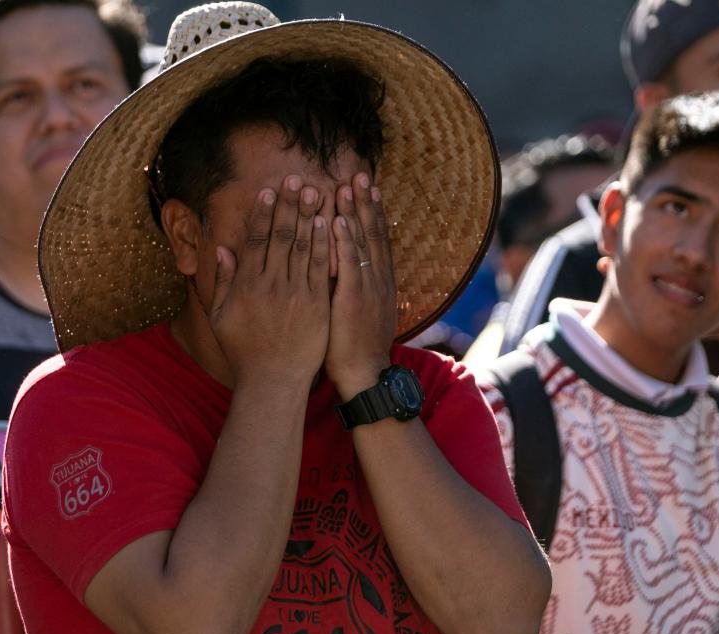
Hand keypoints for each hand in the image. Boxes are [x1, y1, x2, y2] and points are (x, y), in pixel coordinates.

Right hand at [209, 175, 330, 385]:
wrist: (273, 382)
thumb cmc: (244, 351)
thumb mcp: (222, 316)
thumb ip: (224, 281)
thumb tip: (222, 249)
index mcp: (246, 284)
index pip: (255, 240)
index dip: (263, 213)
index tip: (269, 190)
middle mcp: (270, 284)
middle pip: (281, 236)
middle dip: (289, 205)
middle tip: (296, 178)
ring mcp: (296, 293)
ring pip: (303, 246)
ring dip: (309, 216)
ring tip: (315, 190)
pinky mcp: (317, 304)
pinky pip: (321, 268)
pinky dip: (324, 244)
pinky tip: (328, 224)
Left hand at [325, 173, 396, 397]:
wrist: (364, 374)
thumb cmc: (355, 346)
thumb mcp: (361, 312)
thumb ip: (355, 288)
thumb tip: (347, 270)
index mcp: (379, 282)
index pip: (376, 239)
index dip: (372, 213)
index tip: (367, 188)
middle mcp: (377, 279)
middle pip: (373, 233)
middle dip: (366, 203)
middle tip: (360, 174)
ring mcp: (367, 287)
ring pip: (363, 242)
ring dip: (356, 212)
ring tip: (349, 185)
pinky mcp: (353, 299)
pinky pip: (349, 264)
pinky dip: (345, 241)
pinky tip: (339, 220)